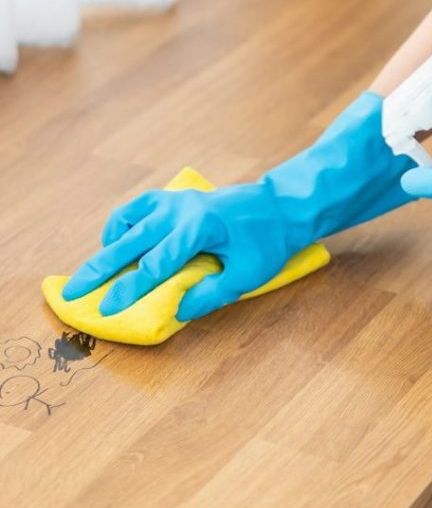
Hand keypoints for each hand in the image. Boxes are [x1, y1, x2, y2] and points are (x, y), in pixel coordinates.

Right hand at [62, 91, 416, 320]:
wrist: (282, 205)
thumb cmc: (268, 241)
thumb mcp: (246, 275)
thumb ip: (210, 294)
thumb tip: (177, 310)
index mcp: (199, 229)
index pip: (156, 267)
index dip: (128, 291)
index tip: (106, 310)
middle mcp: (181, 211)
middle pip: (130, 242)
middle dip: (99, 268)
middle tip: (73, 291)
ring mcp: (177, 201)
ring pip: (129, 220)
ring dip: (109, 244)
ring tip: (97, 269)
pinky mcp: (177, 198)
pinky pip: (140, 207)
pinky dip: (124, 223)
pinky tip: (121, 242)